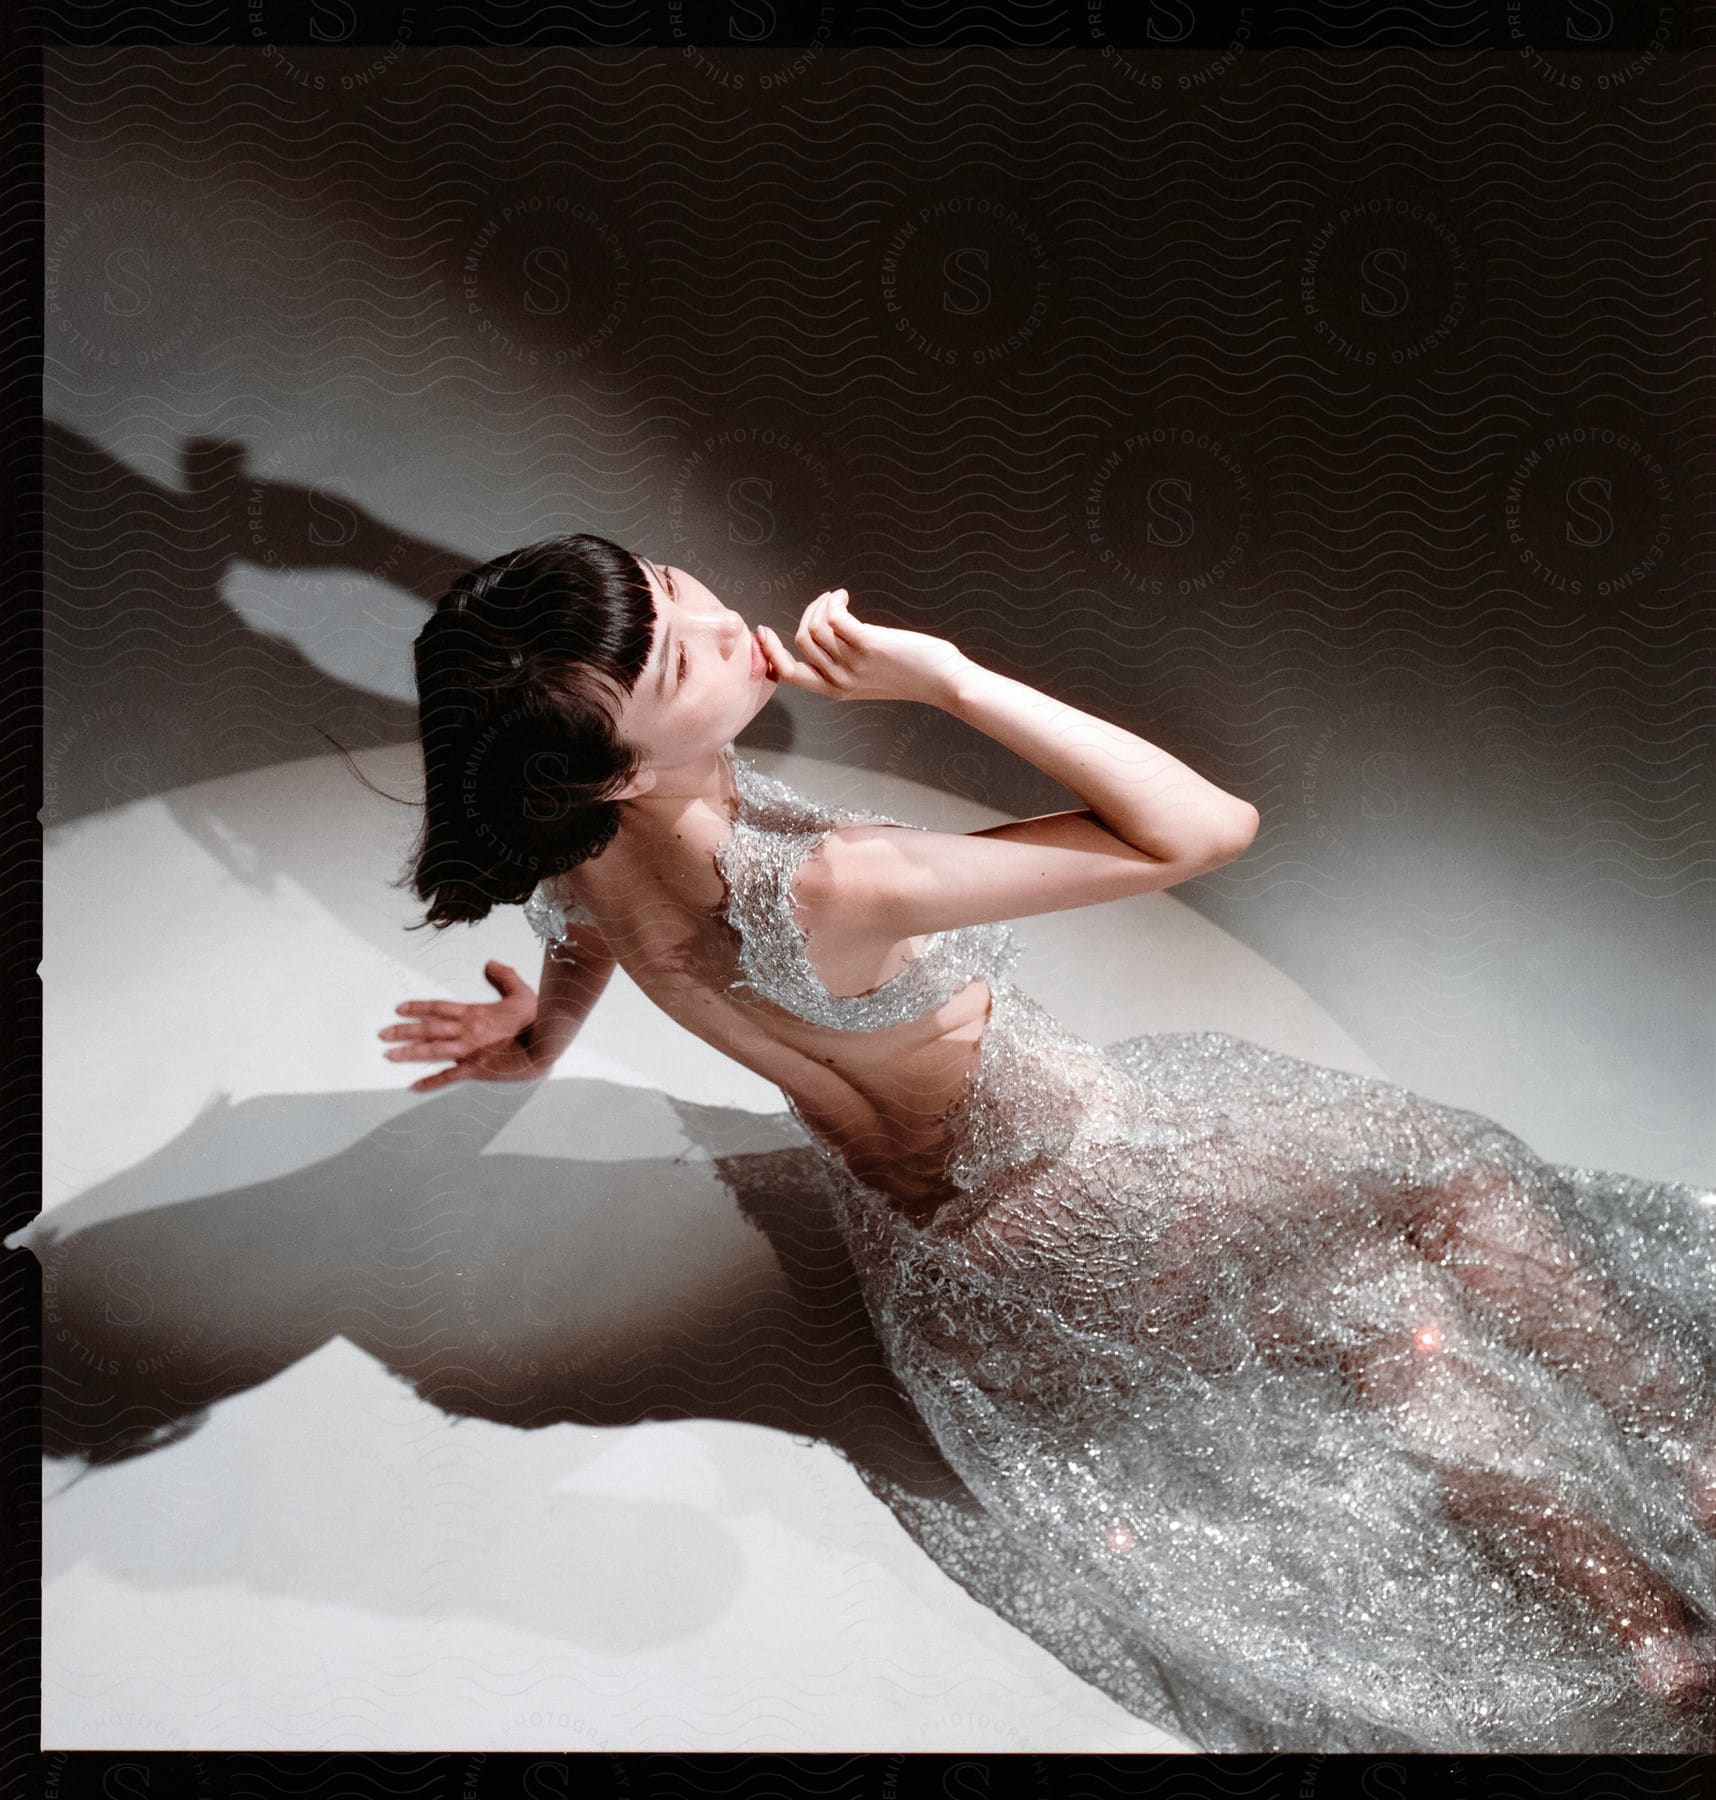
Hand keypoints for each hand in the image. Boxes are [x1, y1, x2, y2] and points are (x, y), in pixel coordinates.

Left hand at [380, 960, 546, 1091]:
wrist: (544, 1048)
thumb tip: (489, 963)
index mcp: (475, 1013)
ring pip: (432, 1051)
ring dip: (408, 1053)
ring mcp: (469, 1052)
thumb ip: (504, 976)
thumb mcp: (522, 992)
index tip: (399, 1009)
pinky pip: (448, 1077)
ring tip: (388, 1055)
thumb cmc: (536, 1021)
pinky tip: (413, 1087)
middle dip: (403, 1031)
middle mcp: (467, 1031)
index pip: (439, 1008)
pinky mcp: (476, 1070)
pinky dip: (430, 1083)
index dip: (418, 1008)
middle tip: (381, 1033)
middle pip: (428, 1029)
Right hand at [757, 589, 967, 707]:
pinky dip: (833, 601)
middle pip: (800, 641)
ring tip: (838, 598)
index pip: (787, 675)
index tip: (763, 631)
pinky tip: (843, 596)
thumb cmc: (913, 675)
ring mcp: (852, 664)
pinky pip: (833, 617)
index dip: (771, 652)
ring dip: (822, 603)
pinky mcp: (867, 645)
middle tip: (826, 603)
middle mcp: (839, 680)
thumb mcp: (869, 678)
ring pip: (815, 627)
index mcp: (835, 691)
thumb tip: (828, 634)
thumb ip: (845, 664)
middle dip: (808, 613)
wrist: (945, 681)